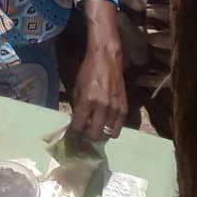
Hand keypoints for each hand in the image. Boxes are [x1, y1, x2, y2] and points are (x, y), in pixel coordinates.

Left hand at [71, 0, 127, 141]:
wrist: (107, 59)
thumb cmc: (88, 70)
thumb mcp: (77, 86)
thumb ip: (76, 105)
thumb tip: (76, 121)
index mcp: (87, 100)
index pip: (79, 125)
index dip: (75, 133)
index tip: (73, 135)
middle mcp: (101, 107)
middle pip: (95, 134)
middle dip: (87, 137)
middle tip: (84, 135)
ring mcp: (114, 108)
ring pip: (108, 134)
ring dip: (100, 134)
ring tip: (95, 131)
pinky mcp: (124, 107)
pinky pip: (119, 127)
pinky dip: (112, 130)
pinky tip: (106, 126)